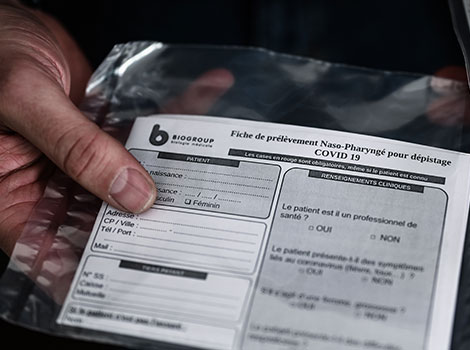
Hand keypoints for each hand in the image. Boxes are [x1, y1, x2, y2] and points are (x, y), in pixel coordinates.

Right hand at [0, 3, 232, 255]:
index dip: (92, 271)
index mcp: (9, 195)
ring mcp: (77, 157)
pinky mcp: (100, 129)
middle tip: (195, 228)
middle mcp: (46, 182)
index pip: (49, 250)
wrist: (2, 16)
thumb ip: (76, 147)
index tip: (142, 276)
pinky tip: (205, 99)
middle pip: (100, 219)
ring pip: (128, 176)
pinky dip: (171, 113)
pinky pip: (139, 128)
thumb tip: (132, 194)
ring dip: (170, 171)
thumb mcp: (24, 99)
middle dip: (146, 223)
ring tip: (213, 172)